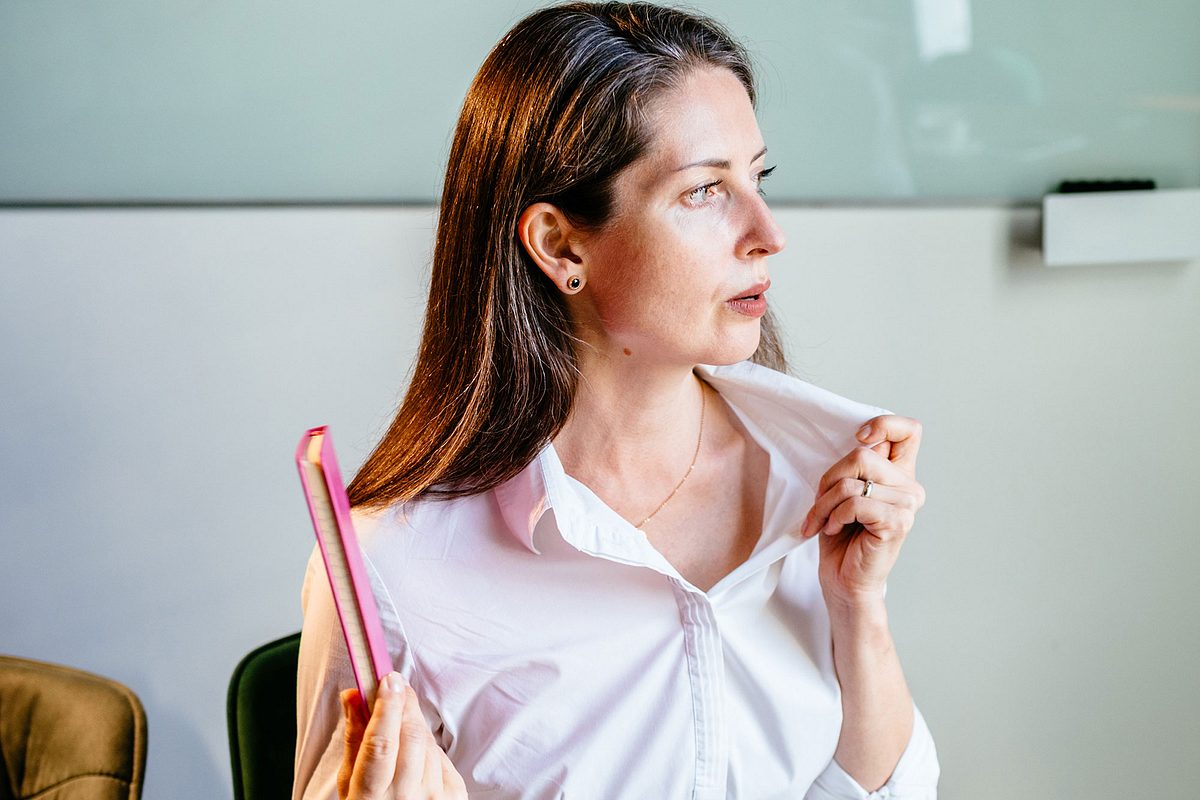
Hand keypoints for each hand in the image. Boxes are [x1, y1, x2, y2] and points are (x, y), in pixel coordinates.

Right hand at [337, 673, 466, 799]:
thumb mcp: (348, 784)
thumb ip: (354, 738)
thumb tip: (353, 694)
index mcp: (369, 797)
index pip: (381, 744)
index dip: (387, 708)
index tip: (388, 679)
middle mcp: (404, 799)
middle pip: (410, 736)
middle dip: (403, 705)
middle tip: (395, 685)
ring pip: (427, 743)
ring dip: (414, 726)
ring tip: (400, 726)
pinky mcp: (454, 798)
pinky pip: (442, 757)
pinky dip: (429, 749)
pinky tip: (416, 756)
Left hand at [800, 415, 925, 608]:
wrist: (843, 581)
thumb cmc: (840, 536)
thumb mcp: (842, 491)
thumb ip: (855, 466)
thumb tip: (859, 441)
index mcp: (899, 474)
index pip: (909, 430)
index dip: (883, 424)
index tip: (858, 439)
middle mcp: (910, 487)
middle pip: (863, 454)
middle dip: (829, 478)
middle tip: (820, 503)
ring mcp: (907, 506)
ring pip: (853, 481)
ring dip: (825, 503)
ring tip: (822, 521)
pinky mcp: (897, 523)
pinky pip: (855, 503)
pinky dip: (834, 516)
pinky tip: (833, 529)